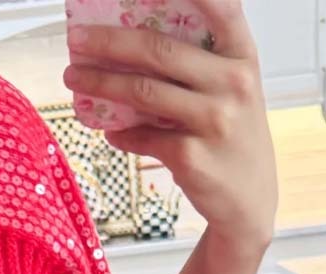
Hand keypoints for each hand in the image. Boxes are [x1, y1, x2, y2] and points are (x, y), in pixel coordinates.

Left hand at [63, 0, 277, 252]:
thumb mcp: (231, 92)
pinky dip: (120, 134)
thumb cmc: (233, 137)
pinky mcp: (193, 158)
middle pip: (160, 51)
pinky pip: (143, 137)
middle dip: (109, 42)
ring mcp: (215, 121)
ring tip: (74, 78)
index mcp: (243, 56)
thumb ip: (199, 65)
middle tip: (77, 40)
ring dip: (101, 84)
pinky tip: (109, 131)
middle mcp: (233, 83)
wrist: (250, 201)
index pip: (223, 7)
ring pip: (144, 93)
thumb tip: (128, 45)